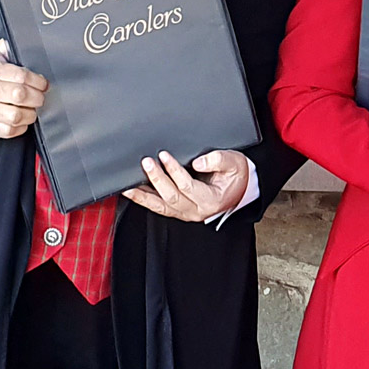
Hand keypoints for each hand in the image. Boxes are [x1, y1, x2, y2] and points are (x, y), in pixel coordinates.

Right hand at [0, 41, 47, 139]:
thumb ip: (4, 47)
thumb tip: (18, 40)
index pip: (21, 76)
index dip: (38, 81)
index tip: (43, 84)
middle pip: (20, 95)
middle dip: (37, 97)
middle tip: (39, 96)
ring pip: (16, 116)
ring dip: (30, 114)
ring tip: (30, 109)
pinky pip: (9, 131)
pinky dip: (20, 127)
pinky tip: (20, 120)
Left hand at [122, 148, 250, 220]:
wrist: (240, 188)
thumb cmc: (236, 175)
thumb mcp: (234, 162)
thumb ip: (217, 160)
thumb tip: (197, 162)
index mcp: (211, 200)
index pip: (188, 186)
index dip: (174, 170)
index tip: (164, 155)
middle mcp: (197, 210)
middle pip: (171, 197)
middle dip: (157, 179)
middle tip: (146, 162)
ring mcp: (186, 213)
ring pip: (160, 207)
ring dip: (143, 196)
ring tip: (128, 187)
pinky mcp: (179, 211)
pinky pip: (159, 208)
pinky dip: (145, 200)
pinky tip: (133, 192)